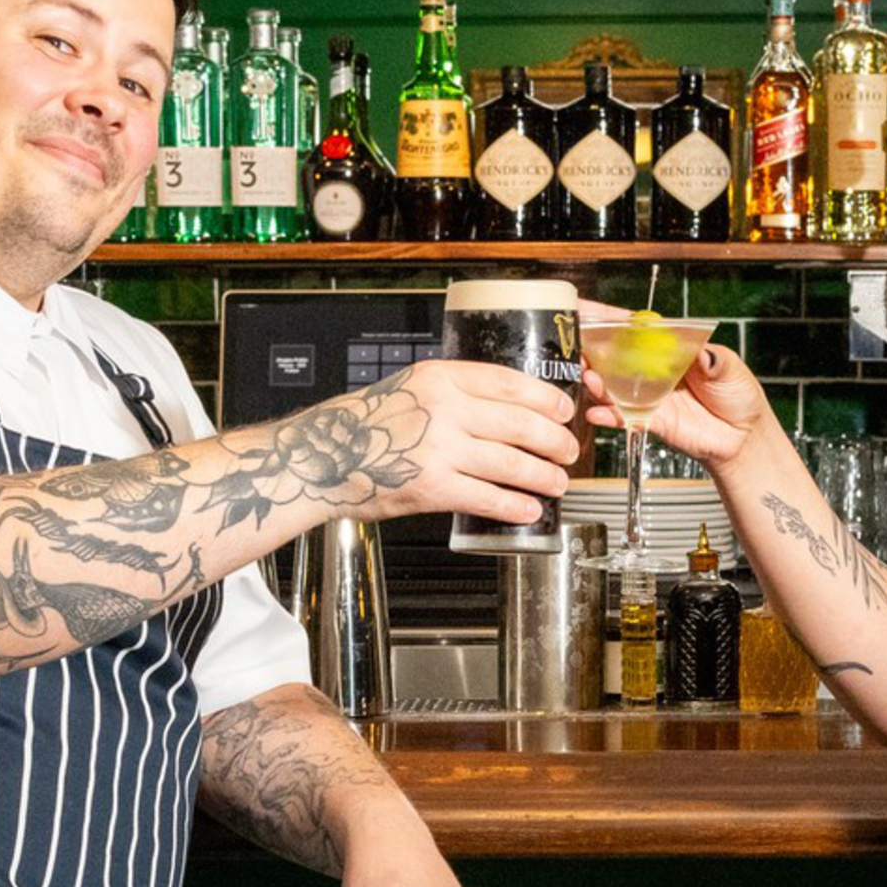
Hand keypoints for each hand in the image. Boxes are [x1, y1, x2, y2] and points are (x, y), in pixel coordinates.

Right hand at [330, 360, 578, 530]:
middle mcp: (442, 409)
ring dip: (542, 475)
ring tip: (556, 482)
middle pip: (519, 422)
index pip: (508, 382)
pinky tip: (529, 509)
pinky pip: (487, 497)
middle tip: (567, 450)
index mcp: (439, 378)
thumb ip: (453, 393)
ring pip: (511, 462)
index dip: (545, 398)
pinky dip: (515, 505)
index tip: (563, 410)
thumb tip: (505, 409)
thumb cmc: (363, 426)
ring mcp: (439, 449)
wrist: (319, 458)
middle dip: (554, 440)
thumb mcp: (409, 387)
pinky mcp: (432, 487)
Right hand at [576, 303, 780, 474]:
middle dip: (591, 350)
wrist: (743, 436)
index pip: (634, 329)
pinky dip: (609, 415)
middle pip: (614, 357)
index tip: (584, 310)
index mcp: (668, 348)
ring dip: (597, 381)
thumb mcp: (730, 366)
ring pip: (614, 386)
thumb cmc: (738, 395)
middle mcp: (653, 371)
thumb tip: (700, 354)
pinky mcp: (651, 421)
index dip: (608, 319)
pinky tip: (598, 412)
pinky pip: (624, 418)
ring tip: (589, 376)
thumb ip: (713, 359)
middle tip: (575, 346)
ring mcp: (649, 397)